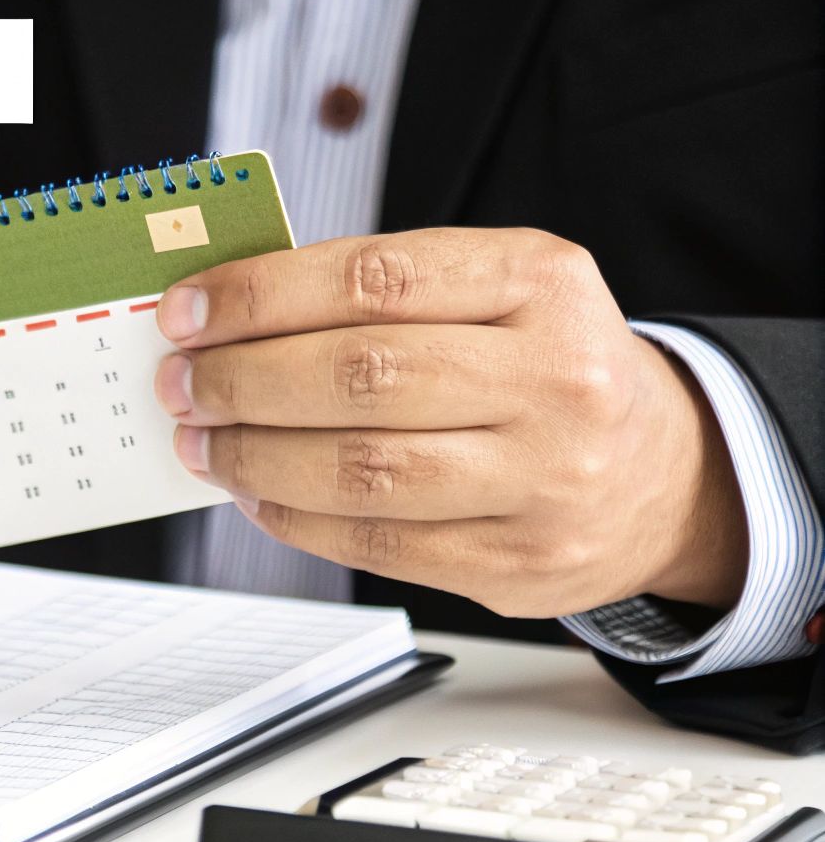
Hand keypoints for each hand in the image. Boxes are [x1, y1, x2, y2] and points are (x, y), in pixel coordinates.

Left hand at [153, 227, 748, 617]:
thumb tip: (223, 316)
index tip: (184, 314)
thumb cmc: (540, 368)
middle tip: (181, 385)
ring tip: (203, 442)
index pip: (372, 279)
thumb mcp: (492, 294)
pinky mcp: (519, 562)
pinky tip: (255, 494)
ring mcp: (545, 478)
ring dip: (255, 456)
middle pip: (359, 376)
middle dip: (241, 381)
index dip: (259, 297)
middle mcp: (555, 377)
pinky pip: (376, 544)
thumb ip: (375, 295)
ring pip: (361, 470)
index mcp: (541, 280)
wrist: (660, 475)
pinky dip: (293, 518)